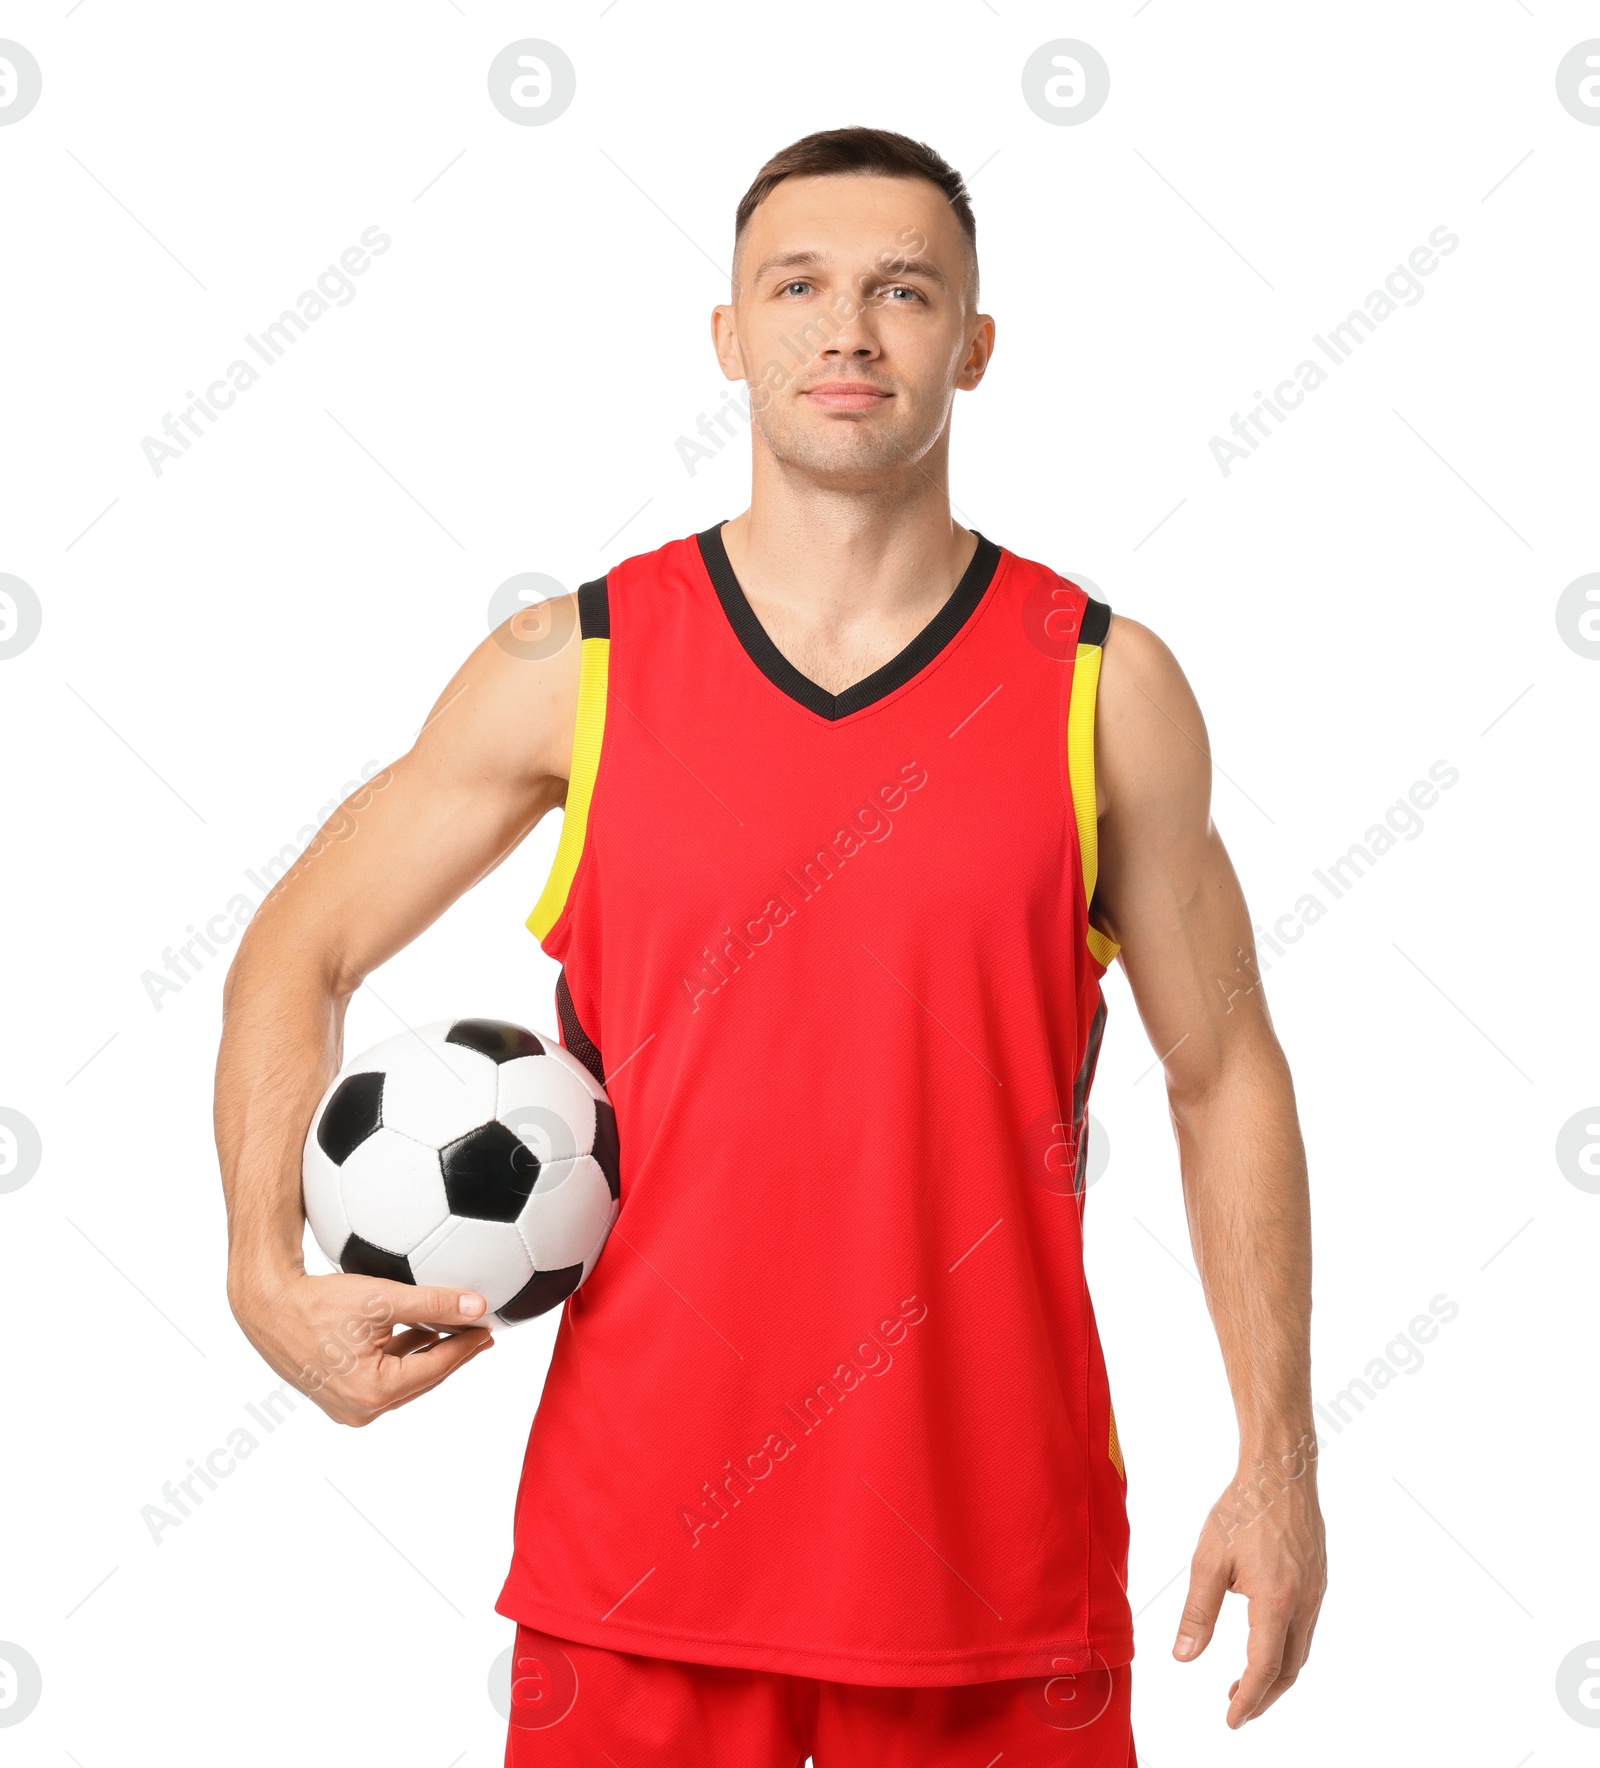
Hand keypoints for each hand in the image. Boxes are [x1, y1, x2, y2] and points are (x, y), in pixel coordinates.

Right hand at [229, 1266, 495, 1425]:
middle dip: (453, 1354)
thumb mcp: (383, 1298)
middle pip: (422, 1379)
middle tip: (480, 1334)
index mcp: (374, 1392)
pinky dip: (403, 1357)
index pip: (437, 1368)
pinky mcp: (338, 1395)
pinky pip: (382, 1378)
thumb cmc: (318, 1302)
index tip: (489, 1328)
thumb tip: (478, 1305)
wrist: (267, 1306)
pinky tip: (418, 1332)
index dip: (467, 1346)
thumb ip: (434, 1303)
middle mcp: (361, 1410)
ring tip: (455, 1331)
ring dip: (429, 1355)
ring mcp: (347, 1407)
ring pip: (404, 1380)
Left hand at [1172, 1450, 1326, 1726]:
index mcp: (1276, 1603)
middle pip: (1288, 1668)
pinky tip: (1265, 1638)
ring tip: (1246, 1680)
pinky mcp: (1317, 1578)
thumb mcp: (1209, 1560)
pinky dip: (1286, 1647)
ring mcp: (1315, 1592)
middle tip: (1237, 1707)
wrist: (1281, 1471)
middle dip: (1264, 1696)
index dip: (1247, 1700)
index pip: (1263, 1669)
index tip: (1230, 1719)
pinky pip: (1306, 1627)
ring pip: (1300, 1650)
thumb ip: (1198, 1613)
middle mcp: (1303, 1604)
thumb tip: (1184, 1657)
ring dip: (1275, 1673)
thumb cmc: (1243, 1509)